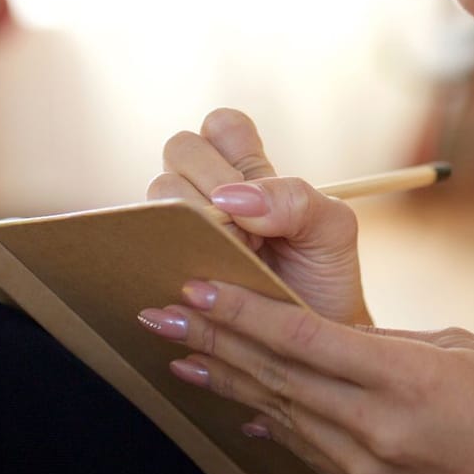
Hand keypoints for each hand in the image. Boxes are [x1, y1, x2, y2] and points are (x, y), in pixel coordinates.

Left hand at [137, 280, 473, 473]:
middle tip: (158, 313)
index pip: (302, 337)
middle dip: (212, 339)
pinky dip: (269, 419)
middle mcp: (376, 425)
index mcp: (404, 378)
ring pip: (282, 410)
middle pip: (276, 374)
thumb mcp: (468, 352)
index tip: (196, 286)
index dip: (242, 311)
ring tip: (179, 353)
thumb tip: (349, 338)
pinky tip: (241, 405)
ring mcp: (369, 463)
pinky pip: (307, 445)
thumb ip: (400, 343)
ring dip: (226, 379)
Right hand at [148, 108, 369, 325]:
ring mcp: (185, 228)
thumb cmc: (325, 280)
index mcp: (251, 174)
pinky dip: (167, 252)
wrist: (314, 347)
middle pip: (180, 149)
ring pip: (158, 193)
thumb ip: (296, 199)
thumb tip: (230, 198)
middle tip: (245, 232)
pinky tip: (198, 277)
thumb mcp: (332, 231)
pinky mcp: (164, 264)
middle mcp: (211, 193)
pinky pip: (141, 242)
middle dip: (210, 183)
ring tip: (230, 259)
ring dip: (192, 222)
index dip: (229, 146)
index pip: (222, 125)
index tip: (250, 186)